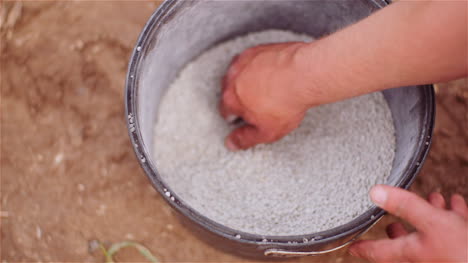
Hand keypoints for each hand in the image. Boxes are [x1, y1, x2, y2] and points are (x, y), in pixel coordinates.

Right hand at [219, 42, 320, 150]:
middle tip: (259, 104)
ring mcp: (244, 60)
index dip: (237, 118)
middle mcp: (232, 77)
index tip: (249, 118)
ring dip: (248, 80)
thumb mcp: (266, 131)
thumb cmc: (286, 102)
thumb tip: (231, 143)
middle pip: (230, 90)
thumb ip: (245, 139)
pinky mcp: (258, 49)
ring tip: (266, 88)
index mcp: (230, 98)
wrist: (305, 74)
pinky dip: (259, 67)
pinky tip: (272, 74)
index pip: (225, 111)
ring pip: (240, 74)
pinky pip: (253, 60)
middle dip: (241, 97)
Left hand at [349, 185, 467, 261]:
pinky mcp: (460, 251)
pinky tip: (456, 203)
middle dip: (401, 224)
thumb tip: (374, 192)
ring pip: (431, 234)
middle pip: (404, 243)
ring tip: (434, 197)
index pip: (376, 252)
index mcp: (409, 254)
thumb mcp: (431, 223)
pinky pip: (453, 232)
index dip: (361, 247)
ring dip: (430, 214)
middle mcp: (423, 259)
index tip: (349, 245)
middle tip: (391, 219)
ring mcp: (442, 256)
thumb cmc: (463, 252)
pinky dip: (452, 217)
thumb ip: (404, 206)